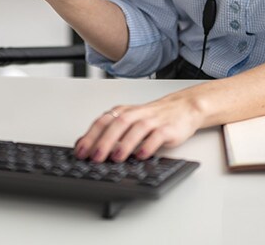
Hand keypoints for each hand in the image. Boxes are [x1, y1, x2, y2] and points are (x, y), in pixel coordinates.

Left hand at [74, 91, 203, 162]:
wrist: (184, 107)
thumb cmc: (153, 117)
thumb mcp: (129, 121)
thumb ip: (109, 131)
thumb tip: (84, 144)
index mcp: (124, 112)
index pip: (103, 121)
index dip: (90, 136)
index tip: (80, 151)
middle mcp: (136, 114)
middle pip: (117, 124)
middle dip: (105, 141)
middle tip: (95, 157)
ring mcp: (153, 120)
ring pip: (136, 129)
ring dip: (125, 144)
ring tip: (116, 158)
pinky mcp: (168, 128)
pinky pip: (157, 135)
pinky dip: (148, 145)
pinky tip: (141, 155)